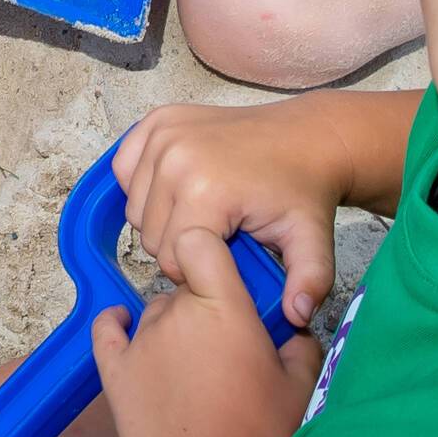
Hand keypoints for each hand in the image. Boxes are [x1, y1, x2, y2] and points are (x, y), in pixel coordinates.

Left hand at [92, 223, 322, 436]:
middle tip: (224, 350)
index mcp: (223, 306)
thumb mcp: (300, 387)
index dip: (210, 250)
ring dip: (171, 329)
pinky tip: (124, 327)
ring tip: (191, 370)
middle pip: (184, 288)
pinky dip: (116, 324)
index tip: (225, 276)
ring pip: (154, 313)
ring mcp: (140, 339)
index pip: (201, 243)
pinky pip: (108, 328)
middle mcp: (176, 311)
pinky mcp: (113, 369)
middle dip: (204, 308)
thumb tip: (292, 331)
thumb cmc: (261, 436)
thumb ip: (298, 347)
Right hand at [115, 99, 351, 324]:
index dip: (199, 269)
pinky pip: (125, 170)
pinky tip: (178, 188)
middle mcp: (175, 157)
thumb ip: (310, 282)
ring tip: (202, 212)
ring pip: (134, 208)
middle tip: (217, 235)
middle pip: (150, 235)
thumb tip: (298, 315)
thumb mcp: (312, 240)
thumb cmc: (302, 190)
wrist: (307, 136)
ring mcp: (162, 134)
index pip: (171, 259)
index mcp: (206, 190)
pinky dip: (144, 185)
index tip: (226, 256)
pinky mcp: (155, 121)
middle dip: (179, 246)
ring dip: (161, 219)